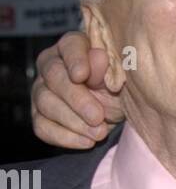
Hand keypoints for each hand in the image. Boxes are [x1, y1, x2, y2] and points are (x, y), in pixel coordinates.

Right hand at [31, 30, 123, 147]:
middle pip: (54, 76)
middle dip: (76, 99)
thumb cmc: (118, 88)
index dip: (75, 60)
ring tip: (99, 132)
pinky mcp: (40, 116)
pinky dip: (66, 137)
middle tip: (97, 116)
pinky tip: (87, 142)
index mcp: (74, 47)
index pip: (70, 46)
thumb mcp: (121, 78)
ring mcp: (41, 91)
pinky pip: (43, 127)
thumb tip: (98, 57)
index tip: (81, 75)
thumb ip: (110, 67)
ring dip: (74, 121)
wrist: (115, 112)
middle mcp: (51, 65)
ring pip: (46, 103)